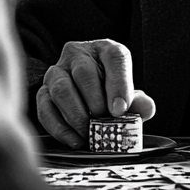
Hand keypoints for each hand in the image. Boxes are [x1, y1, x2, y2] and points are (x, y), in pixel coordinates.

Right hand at [36, 39, 155, 148]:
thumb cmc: (113, 94)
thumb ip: (139, 102)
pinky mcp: (43, 90)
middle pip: (84, 73)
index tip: (120, 110)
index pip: (114, 58)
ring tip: (89, 134)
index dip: (119, 84)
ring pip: (61, 89)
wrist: (91, 95)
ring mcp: (57, 71)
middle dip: (96, 103)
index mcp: (106, 50)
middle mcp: (78, 54)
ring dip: (76, 116)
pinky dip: (59, 128)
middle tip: (104, 123)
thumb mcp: (130, 95)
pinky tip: (75, 140)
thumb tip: (147, 108)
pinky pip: (45, 108)